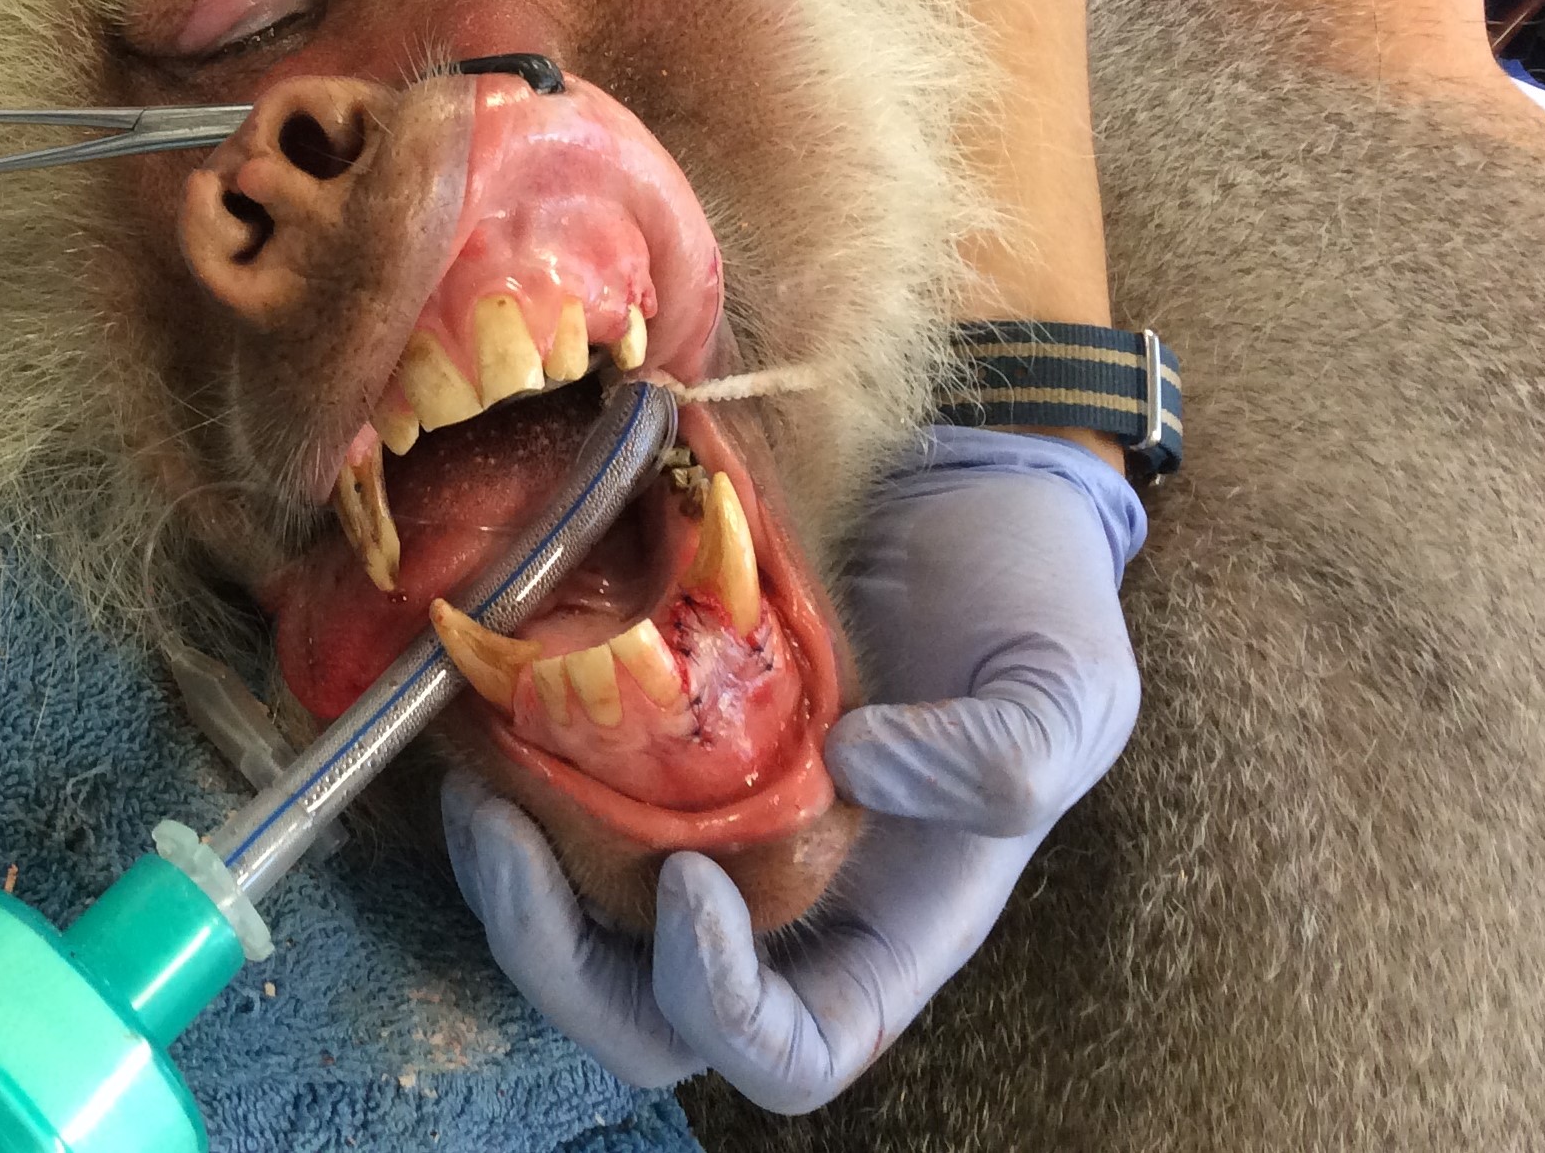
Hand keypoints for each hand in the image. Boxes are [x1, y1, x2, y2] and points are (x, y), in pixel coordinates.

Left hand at [440, 427, 1143, 1112]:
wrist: (971, 491)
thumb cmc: (1032, 602)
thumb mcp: (1069, 684)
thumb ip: (1004, 753)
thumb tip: (855, 765)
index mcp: (887, 926)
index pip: (790, 1053)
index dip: (725, 1009)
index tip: (690, 882)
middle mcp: (785, 904)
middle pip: (645, 1020)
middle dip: (556, 959)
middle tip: (507, 837)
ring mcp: (712, 829)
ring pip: (579, 935)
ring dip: (507, 887)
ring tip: (475, 786)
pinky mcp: (656, 754)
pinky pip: (563, 822)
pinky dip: (513, 797)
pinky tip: (486, 723)